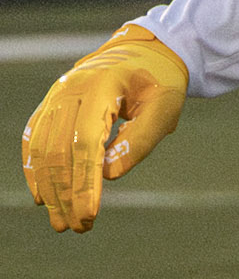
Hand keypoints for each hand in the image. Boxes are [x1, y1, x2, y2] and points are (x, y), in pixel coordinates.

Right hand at [21, 24, 186, 232]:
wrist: (146, 50)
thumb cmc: (159, 81)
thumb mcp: (164, 107)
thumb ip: (139, 139)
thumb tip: (107, 176)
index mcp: (102, 85)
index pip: (85, 143)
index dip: (84, 183)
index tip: (89, 215)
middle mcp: (71, 88)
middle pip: (59, 151)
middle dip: (66, 194)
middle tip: (77, 227)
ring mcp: (56, 94)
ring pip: (42, 149)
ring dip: (49, 189)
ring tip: (62, 221)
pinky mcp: (50, 103)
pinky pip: (34, 139)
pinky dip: (35, 169)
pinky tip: (43, 196)